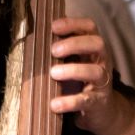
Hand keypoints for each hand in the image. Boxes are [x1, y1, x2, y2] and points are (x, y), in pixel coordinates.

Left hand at [48, 17, 117, 131]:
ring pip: (95, 71)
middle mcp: (102, 61)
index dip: (73, 24)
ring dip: (74, 70)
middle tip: (54, 51)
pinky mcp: (99, 102)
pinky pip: (87, 100)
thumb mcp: (73, 61)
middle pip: (97, 44)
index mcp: (93, 48)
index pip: (90, 27)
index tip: (53, 26)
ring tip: (53, 73)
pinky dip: (70, 101)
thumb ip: (59, 50)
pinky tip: (55, 104)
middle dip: (75, 44)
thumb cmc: (80, 81)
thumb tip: (31, 36)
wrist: (102, 111)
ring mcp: (103, 82)